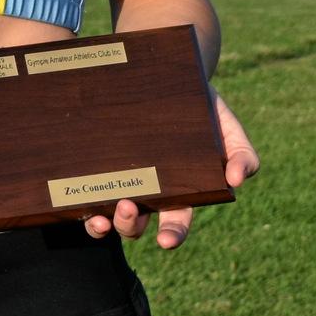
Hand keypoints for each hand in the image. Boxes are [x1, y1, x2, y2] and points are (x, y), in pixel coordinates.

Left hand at [84, 89, 260, 251]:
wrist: (167, 75)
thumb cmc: (203, 108)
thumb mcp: (228, 127)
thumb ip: (241, 154)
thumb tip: (237, 180)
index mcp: (180, 191)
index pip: (176, 221)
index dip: (172, 234)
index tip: (166, 240)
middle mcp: (147, 192)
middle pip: (136, 224)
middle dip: (130, 225)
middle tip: (127, 210)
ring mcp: (119, 180)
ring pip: (106, 215)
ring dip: (103, 222)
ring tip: (100, 214)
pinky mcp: (96, 165)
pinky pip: (82, 191)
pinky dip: (77, 202)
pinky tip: (74, 198)